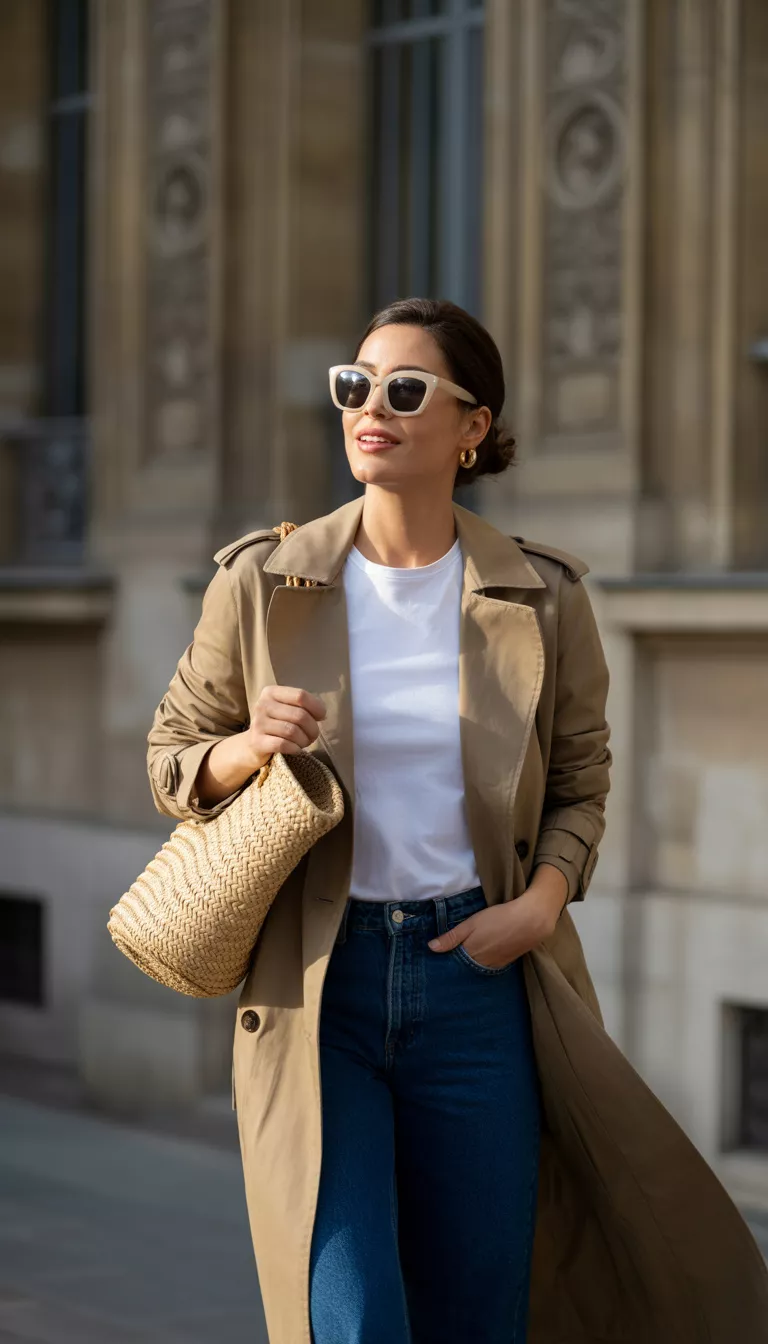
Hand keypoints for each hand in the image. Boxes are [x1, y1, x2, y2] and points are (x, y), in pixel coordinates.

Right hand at [242, 685, 327, 771]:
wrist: (253, 744)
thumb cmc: (277, 724)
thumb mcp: (287, 709)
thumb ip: (304, 706)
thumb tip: (322, 714)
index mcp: (271, 692)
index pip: (300, 695)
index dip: (316, 707)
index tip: (321, 717)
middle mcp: (262, 705)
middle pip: (299, 715)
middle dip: (313, 728)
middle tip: (313, 735)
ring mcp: (258, 723)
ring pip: (292, 731)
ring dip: (304, 740)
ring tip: (304, 742)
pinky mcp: (257, 742)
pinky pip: (283, 744)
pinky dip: (295, 748)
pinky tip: (295, 749)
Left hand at [427, 865, 567, 967]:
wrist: (531, 921)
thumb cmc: (498, 918)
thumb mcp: (471, 923)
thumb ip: (452, 937)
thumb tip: (431, 948)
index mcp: (471, 954)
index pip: (452, 964)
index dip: (445, 961)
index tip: (436, 960)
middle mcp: (482, 965)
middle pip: (464, 968)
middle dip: (456, 965)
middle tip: (447, 958)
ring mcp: (495, 965)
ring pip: (477, 968)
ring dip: (470, 964)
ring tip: (463, 956)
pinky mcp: (506, 962)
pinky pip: (489, 966)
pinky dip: (483, 963)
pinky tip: (482, 954)